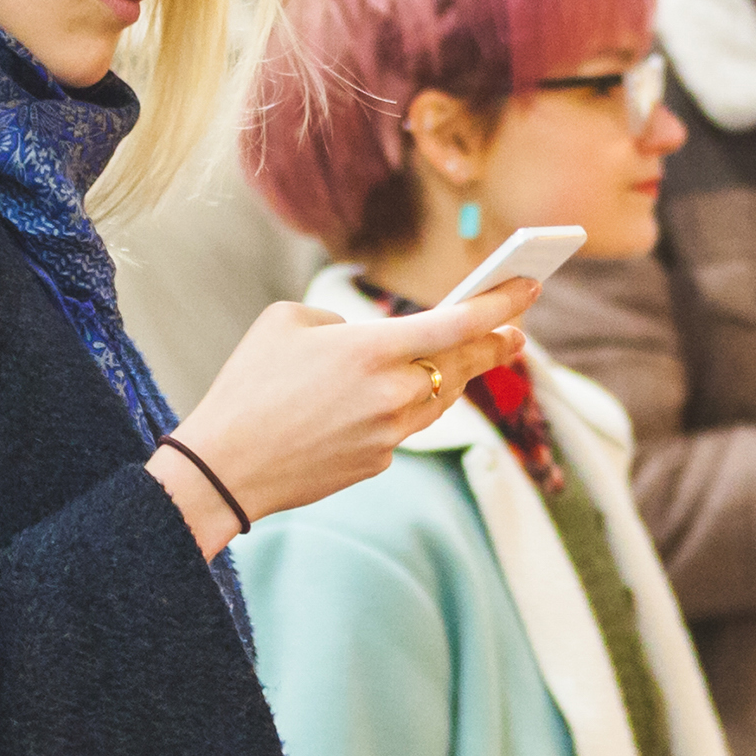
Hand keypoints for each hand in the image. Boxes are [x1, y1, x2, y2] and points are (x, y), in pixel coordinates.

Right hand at [148, 285, 537, 552]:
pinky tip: (403, 398)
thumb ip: (341, 320)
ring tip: (477, 357)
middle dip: (494, 344)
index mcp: (371, 349)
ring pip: (441, 399)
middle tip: (516, 331)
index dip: (501, 304)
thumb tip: (367, 336)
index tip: (530, 288)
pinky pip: (408, 427)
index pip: (458, 323)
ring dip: (459, 376)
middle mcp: (392, 392)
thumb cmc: (248, 386)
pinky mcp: (380, 462)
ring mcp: (390, 433)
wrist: (225, 468)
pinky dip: (410, 408)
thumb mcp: (285, 323)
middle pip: (463, 365)